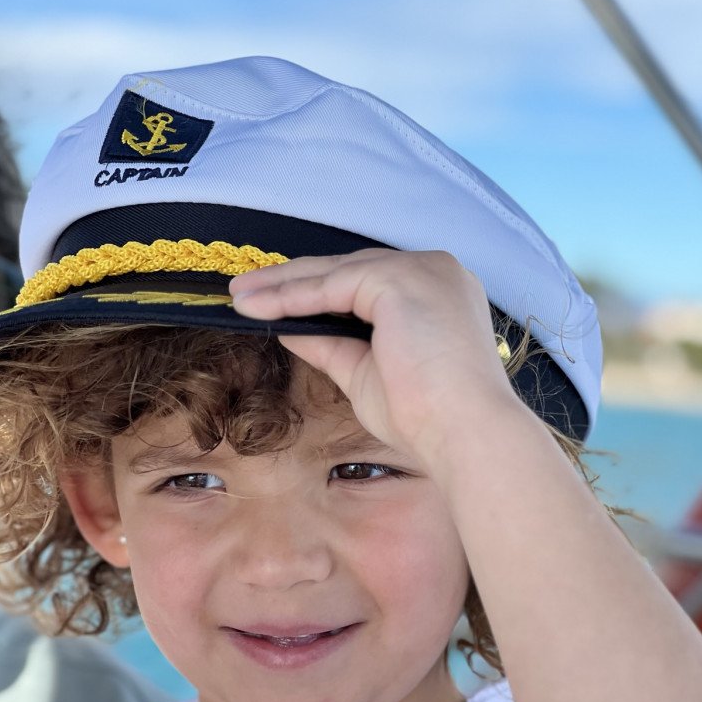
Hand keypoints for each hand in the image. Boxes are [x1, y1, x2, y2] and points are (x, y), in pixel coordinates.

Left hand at [229, 249, 517, 464]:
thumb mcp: (365, 372)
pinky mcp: (401, 278)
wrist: (462, 432)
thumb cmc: (427, 416)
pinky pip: (334, 284)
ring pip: (336, 272)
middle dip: (290, 281)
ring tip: (239, 298)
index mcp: (435, 292)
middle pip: (347, 269)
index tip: (271, 301)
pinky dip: (295, 295)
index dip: (315, 290)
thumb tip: (289, 326)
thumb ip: (331, 344)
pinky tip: (261, 306)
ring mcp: (421, 269)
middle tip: (242, 292)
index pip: (365, 282)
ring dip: (282, 285)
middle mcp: (434, 270)